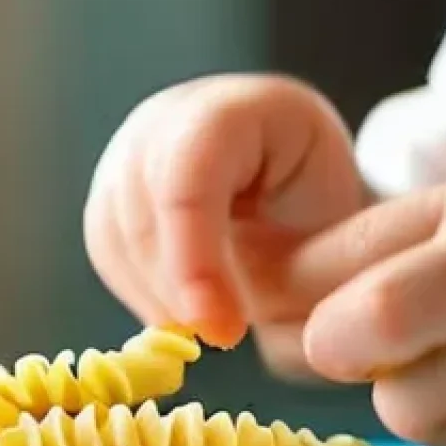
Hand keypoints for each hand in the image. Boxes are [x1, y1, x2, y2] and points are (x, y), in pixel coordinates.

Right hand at [84, 75, 366, 363]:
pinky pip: (109, 255)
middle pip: (142, 204)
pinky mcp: (113, 195)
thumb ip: (298, 273)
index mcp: (241, 110)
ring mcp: (133, 151)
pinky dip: (145, 296)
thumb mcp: (336, 237)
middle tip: (225, 336)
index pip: (191, 172)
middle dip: (180, 287)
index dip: (195, 259)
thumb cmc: (324, 210)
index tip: (223, 330)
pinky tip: (187, 312)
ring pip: (115, 234)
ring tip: (215, 323)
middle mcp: (172, 118)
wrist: (303, 191)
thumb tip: (231, 329)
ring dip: (162, 296)